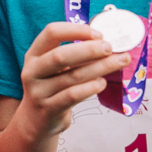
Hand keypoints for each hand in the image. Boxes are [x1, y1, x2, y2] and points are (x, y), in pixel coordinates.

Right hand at [9, 22, 130, 142]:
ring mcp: (39, 91)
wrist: (36, 121)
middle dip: (89, 50)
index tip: (99, 35)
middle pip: (60, 55)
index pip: (51, 32)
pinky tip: (102, 83)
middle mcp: (32, 71)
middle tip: (110, 48)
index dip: (76, 30)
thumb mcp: (54, 68)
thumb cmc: (53, 88)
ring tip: (119, 62)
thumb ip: (74, 55)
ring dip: (100, 67)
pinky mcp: (49, 109)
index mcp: (34, 54)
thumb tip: (107, 43)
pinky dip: (91, 87)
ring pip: (72, 76)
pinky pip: (73, 95)